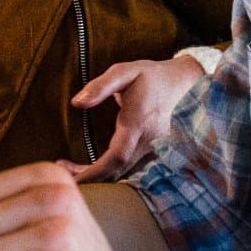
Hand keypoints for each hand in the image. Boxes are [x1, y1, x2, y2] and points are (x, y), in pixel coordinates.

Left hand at [71, 55, 208, 181]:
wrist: (187, 82)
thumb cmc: (152, 76)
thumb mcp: (125, 72)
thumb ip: (100, 86)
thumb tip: (77, 103)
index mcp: (139, 124)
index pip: (116, 157)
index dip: (94, 171)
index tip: (71, 175)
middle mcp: (148, 142)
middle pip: (118, 172)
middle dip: (90, 178)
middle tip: (64, 170)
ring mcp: (153, 149)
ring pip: (124, 173)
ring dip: (98, 176)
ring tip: (70, 169)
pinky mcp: (154, 151)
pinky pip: (131, 168)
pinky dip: (110, 171)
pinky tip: (91, 168)